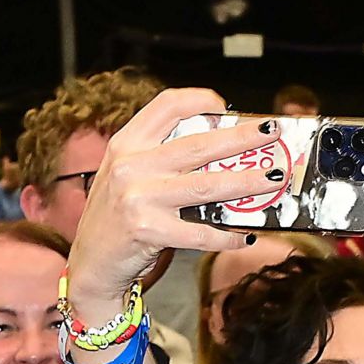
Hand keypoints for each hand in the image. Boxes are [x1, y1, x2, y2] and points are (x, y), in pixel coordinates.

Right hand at [64, 87, 282, 315]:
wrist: (91, 264)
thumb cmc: (116, 217)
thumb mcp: (126, 174)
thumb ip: (159, 157)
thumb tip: (219, 146)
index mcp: (127, 143)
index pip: (168, 105)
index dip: (201, 100)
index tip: (228, 107)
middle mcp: (131, 166)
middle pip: (199, 144)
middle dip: (242, 137)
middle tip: (272, 132)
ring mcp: (139, 198)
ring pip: (207, 186)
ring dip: (246, 182)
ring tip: (273, 178)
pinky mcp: (149, 231)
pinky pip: (201, 232)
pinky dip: (228, 235)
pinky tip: (247, 234)